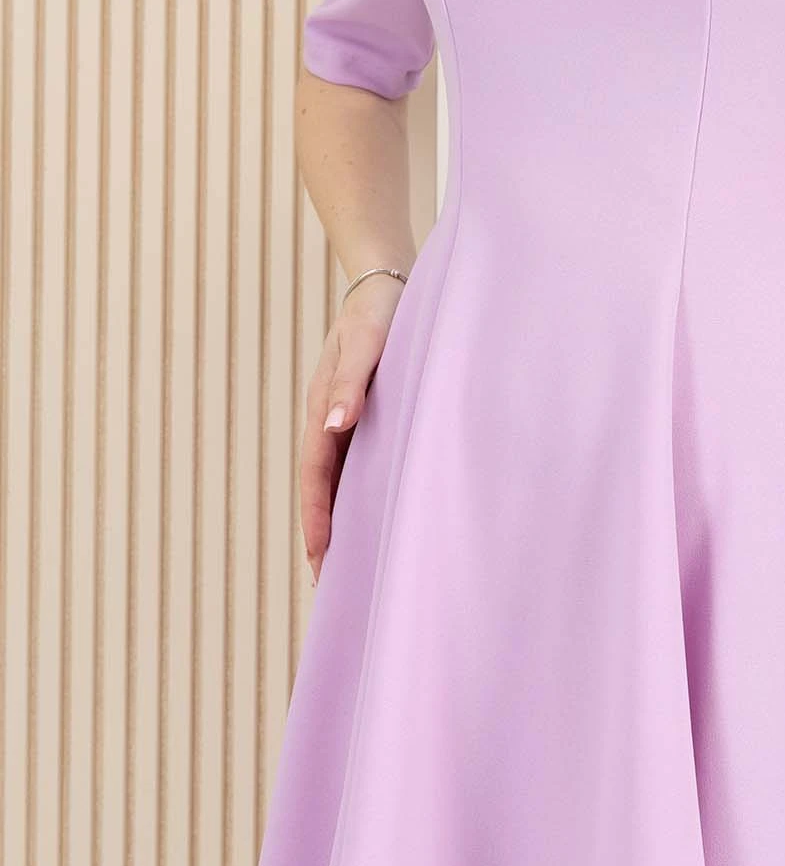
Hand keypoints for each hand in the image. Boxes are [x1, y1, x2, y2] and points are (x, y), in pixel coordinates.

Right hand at [299, 272, 406, 585]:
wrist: (387, 281)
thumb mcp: (365, 343)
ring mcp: (347, 418)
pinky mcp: (368, 413)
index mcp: (322, 407)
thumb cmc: (380, 311)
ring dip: (341, 517)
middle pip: (322, 486)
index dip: (317, 519)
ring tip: (350, 563)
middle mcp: (330, 418)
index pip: (316, 476)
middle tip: (330, 584)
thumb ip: (348, 383)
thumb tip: (331, 426)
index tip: (322, 561)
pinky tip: (375, 513)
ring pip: (339, 478)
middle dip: (324, 533)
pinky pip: (358, 463)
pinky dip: (359, 492)